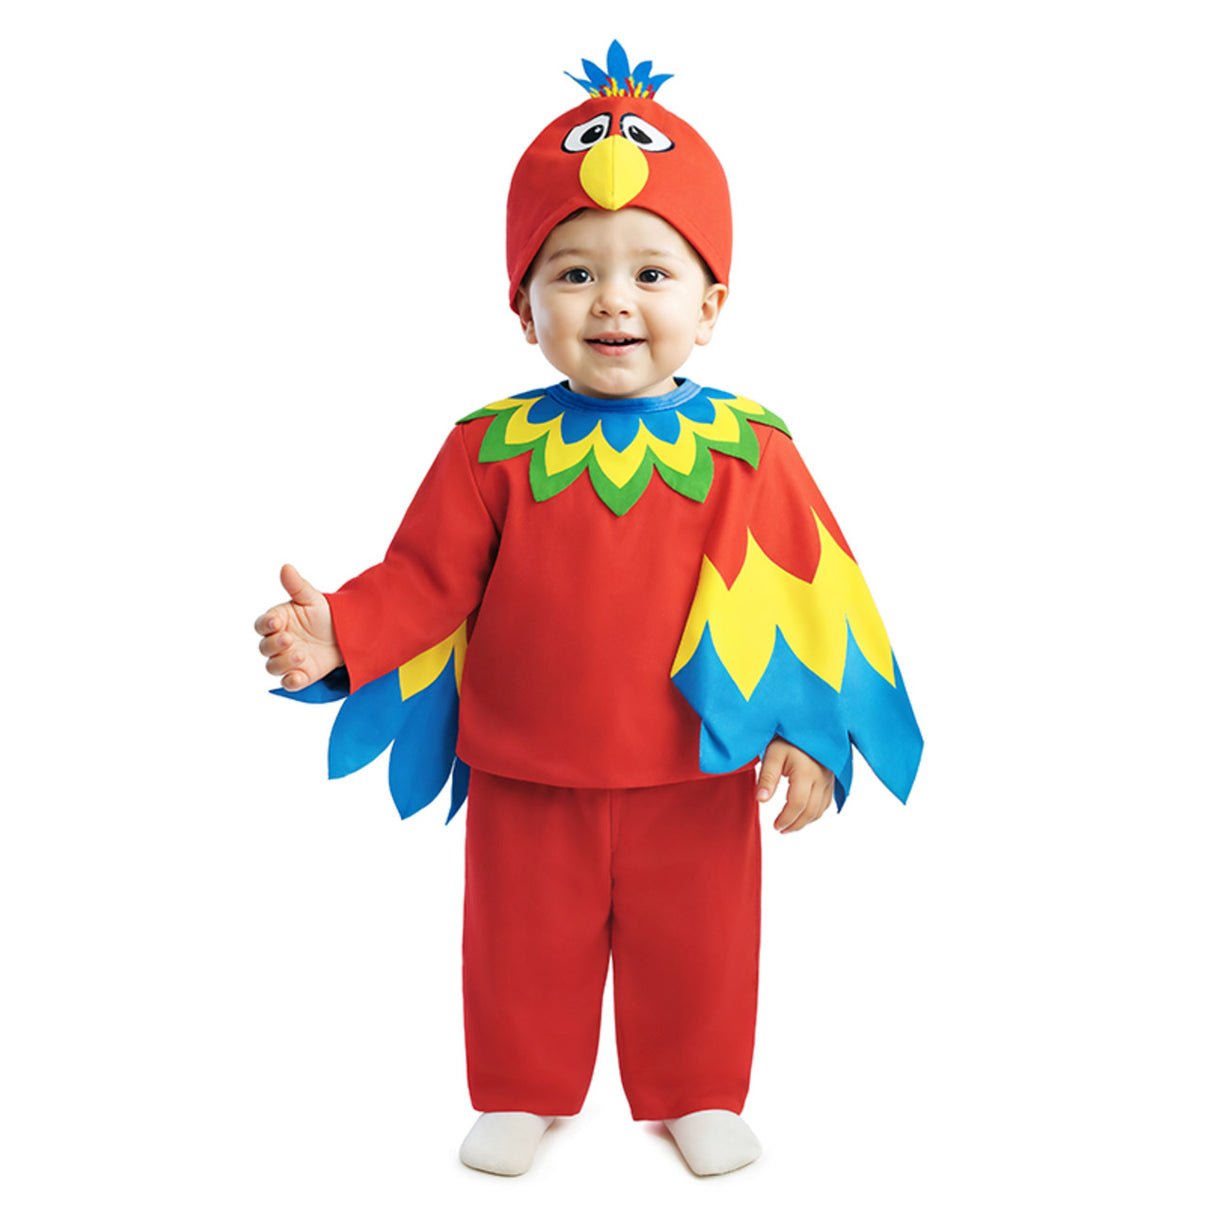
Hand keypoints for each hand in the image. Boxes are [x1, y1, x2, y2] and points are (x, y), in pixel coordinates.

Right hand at [254, 564, 342, 690]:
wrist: (347, 633)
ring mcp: (287, 659)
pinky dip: (291, 681)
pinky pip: (289, 683)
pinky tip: (299, 677)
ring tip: (300, 655)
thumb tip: (286, 567)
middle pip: (265, 648)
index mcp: (277, 621)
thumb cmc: (324, 614)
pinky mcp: (300, 675)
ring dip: (283, 662)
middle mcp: (278, 642)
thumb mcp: (312, 599)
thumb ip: (297, 586)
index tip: (277, 621)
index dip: (266, 624)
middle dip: (274, 644)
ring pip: (273, 666)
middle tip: (290, 639)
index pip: (262, 624)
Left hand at [756, 738, 834, 833]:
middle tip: (780, 829)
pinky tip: (804, 813)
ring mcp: (830, 777)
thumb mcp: (773, 753)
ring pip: (821, 808)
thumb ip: (767, 777)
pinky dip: (815, 812)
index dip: (786, 819)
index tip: (775, 825)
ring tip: (790, 825)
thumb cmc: (788, 735)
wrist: (809, 720)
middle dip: (795, 824)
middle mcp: (822, 777)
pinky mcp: (833, 776)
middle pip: (811, 811)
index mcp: (806, 772)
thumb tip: (760, 800)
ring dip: (806, 821)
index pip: (798, 804)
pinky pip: (827, 801)